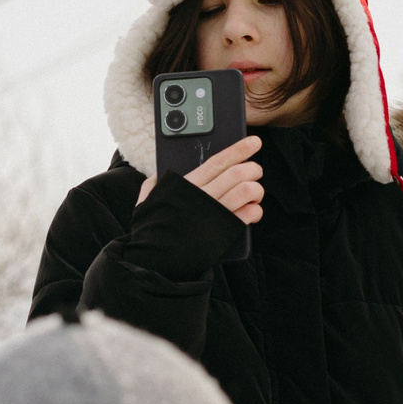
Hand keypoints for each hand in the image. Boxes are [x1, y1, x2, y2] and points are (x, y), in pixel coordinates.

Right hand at [136, 134, 264, 225]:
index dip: (238, 150)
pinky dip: (256, 210)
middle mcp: (202, 197)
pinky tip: (253, 211)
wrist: (154, 261)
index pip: (217, 161)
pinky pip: (248, 215)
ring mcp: (214, 215)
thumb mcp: (146, 202)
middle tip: (256, 170)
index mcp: (186, 186)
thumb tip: (159, 174)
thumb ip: (153, 185)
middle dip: (253, 169)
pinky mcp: (223, 233)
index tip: (254, 142)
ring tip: (255, 192)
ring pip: (246, 191)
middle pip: (237, 174)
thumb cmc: (150, 231)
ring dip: (257, 189)